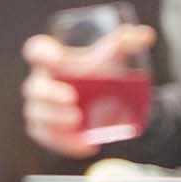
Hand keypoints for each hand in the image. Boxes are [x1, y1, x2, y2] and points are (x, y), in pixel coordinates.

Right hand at [21, 26, 155, 157]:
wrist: (99, 96)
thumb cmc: (97, 70)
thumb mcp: (112, 55)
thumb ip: (126, 42)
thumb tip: (146, 36)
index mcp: (51, 59)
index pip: (36, 50)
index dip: (42, 53)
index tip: (57, 57)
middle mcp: (40, 82)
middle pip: (35, 88)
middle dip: (50, 94)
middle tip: (71, 98)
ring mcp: (40, 108)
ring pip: (37, 115)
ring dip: (55, 119)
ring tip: (77, 120)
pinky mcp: (45, 129)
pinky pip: (47, 138)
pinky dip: (64, 143)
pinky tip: (85, 145)